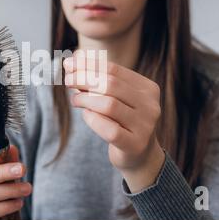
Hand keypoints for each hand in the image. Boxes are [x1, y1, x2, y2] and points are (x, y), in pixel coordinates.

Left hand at [63, 53, 164, 192]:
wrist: (139, 155)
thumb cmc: (122, 121)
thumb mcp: (114, 98)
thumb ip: (97, 82)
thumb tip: (70, 64)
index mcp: (148, 88)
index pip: (114, 69)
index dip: (88, 65)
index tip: (68, 64)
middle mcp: (150, 105)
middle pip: (111, 84)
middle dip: (84, 79)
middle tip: (68, 80)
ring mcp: (145, 126)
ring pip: (109, 105)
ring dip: (85, 99)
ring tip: (75, 100)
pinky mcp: (135, 145)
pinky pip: (109, 129)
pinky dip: (92, 119)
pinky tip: (86, 115)